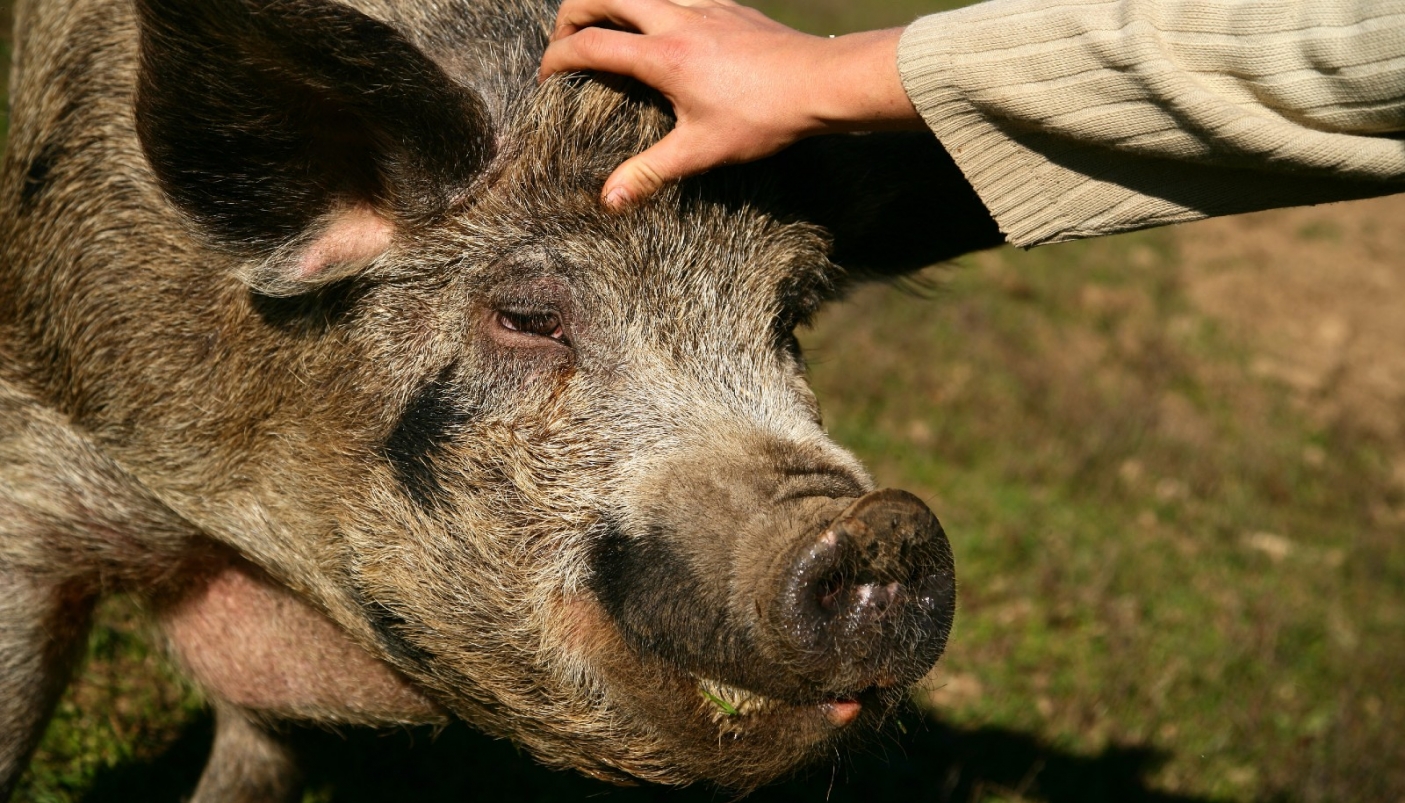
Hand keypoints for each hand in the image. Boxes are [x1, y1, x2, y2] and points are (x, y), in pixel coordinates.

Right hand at [539, 0, 922, 208]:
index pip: (589, 45)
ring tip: (607, 34)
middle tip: (566, 43)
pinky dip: (655, 7)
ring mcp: (703, 7)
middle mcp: (676, 20)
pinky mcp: (727, 6)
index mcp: (662, 56)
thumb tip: (609, 201)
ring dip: (613, 4)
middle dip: (572, 13)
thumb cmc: (764, 117)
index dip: (556, 58)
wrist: (822, 82)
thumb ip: (650, 173)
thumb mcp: (702, 152)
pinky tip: (664, 33)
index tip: (544, 78)